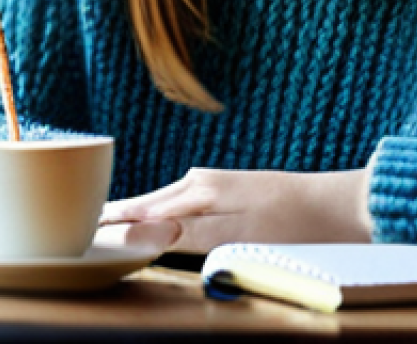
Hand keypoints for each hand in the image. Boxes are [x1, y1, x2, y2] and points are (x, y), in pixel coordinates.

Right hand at [100, 167, 371, 253]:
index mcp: (194, 193)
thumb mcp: (238, 233)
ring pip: (159, 201)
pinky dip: (155, 210)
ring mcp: (210, 185)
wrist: (337, 204)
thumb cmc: (291, 223)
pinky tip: (151, 215)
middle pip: (144, 203)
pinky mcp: (224, 191)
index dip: (110, 222)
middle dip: (113, 214)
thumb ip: (187, 232)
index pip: (139, 211)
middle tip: (79, 225)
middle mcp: (196, 183)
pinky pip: (176, 203)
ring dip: (132, 211)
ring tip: (104, 220)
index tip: (79, 230)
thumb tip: (138, 230)